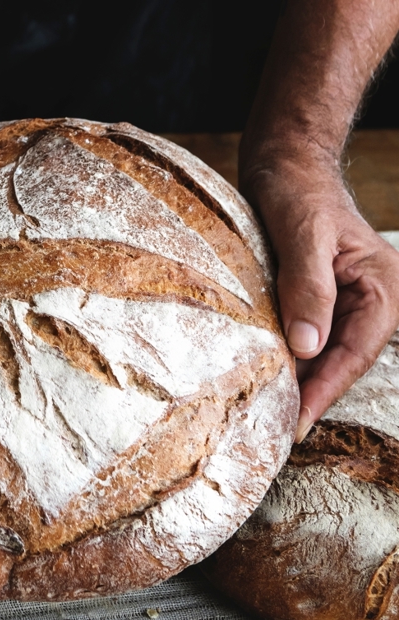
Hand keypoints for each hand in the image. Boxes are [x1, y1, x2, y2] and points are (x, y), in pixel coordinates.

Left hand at [243, 156, 398, 440]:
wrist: (284, 161)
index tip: (296, 422)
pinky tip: (264, 378)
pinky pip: (307, 337)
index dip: (325, 390)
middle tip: (275, 432)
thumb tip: (308, 347)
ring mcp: (344, 300)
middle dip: (312, 395)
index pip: (356, 351)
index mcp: (381, 285)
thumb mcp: (302, 233)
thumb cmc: (297, 188)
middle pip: (342, 360)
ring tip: (267, 416)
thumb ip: (308, 288)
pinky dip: (288, 359)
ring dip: (299, 382)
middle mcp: (370, 298)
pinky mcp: (316, 298)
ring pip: (324, 354)